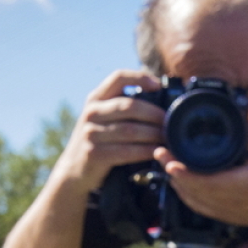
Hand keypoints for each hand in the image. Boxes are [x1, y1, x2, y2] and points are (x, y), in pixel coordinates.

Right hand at [51, 70, 165, 194]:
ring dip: (154, 134)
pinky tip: (156, 152)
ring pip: (131, 130)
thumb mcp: (103, 117)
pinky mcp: (95, 154)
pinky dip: (145, 151)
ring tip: (169, 138)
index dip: (140, 78)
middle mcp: (92, 113)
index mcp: (96, 99)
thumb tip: (159, 96)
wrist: (74, 169)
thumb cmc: (99, 140)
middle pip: (130, 106)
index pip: (118, 78)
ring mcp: (91, 133)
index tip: (158, 86)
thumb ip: (122, 107)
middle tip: (172, 121)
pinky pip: (127, 151)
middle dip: (155, 114)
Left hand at [155, 101, 247, 231]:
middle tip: (159, 151)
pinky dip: (185, 194)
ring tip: (166, 162)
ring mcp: (222, 210)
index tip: (167, 156)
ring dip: (176, 182)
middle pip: (187, 188)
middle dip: (171, 170)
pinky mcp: (222, 215)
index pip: (199, 180)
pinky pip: (196, 206)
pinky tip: (179, 182)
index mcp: (236, 184)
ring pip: (189, 198)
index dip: (180, 170)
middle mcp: (225, 200)